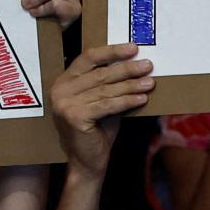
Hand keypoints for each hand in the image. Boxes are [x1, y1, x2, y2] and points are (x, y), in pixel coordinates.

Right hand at [49, 45, 153, 176]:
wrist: (87, 162)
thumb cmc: (97, 131)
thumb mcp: (103, 101)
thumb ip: (111, 84)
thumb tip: (137, 64)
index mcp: (64, 81)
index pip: (88, 58)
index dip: (112, 51)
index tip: (133, 48)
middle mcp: (60, 90)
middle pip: (99, 73)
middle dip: (127, 69)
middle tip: (148, 66)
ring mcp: (64, 104)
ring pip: (105, 90)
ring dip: (131, 85)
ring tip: (149, 83)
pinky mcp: (74, 117)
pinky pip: (107, 105)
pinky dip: (127, 101)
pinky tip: (142, 98)